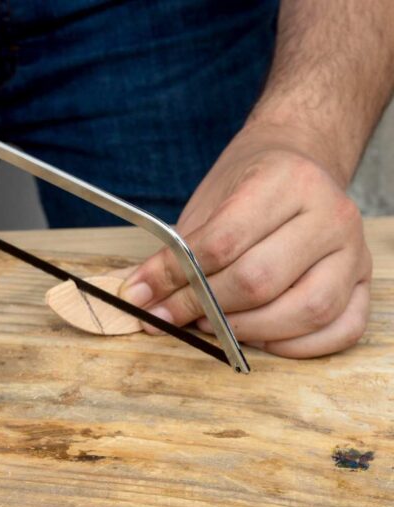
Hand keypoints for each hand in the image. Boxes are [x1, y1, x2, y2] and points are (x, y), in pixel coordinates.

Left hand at [118, 125, 371, 357]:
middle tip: (173, 316)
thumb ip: (179, 251)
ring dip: (248, 331)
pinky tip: (261, 339)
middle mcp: (330, 214)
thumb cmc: (248, 185)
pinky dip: (297, 345)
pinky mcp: (365, 280)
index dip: (177, 278)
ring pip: (306, 310)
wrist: (299, 161)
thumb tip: (140, 295)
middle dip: (206, 307)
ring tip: (214, 326)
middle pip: (261, 280)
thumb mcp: (208, 204)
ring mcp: (354, 249)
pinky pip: (342, 328)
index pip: (223, 242)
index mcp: (284, 181)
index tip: (144, 297)